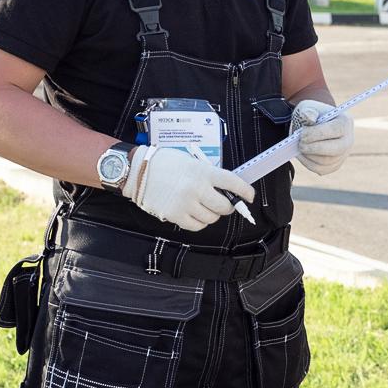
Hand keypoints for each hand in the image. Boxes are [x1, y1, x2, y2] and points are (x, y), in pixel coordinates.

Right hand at [122, 145, 252, 230]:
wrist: (138, 171)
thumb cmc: (164, 163)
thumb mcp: (191, 161)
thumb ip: (208, 174)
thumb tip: (225, 188)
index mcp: (203, 172)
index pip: (232, 182)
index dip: (245, 191)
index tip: (249, 196)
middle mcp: (197, 189)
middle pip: (224, 206)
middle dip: (227, 206)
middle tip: (224, 203)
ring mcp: (186, 204)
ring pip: (211, 218)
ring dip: (212, 214)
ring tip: (204, 206)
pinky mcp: (175, 215)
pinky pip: (196, 226)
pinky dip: (199, 222)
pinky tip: (194, 214)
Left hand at [289, 99, 353, 175]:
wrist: (314, 125)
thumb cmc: (312, 115)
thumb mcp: (309, 107)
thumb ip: (308, 111)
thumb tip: (309, 117)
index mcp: (345, 122)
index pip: (334, 130)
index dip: (316, 133)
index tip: (302, 134)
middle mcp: (348, 140)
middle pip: (335, 149)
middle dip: (314, 148)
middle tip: (300, 143)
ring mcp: (343, 154)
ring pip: (326, 161)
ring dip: (309, 155)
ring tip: (300, 146)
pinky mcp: (334, 165)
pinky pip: (321, 169)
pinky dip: (308, 163)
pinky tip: (301, 154)